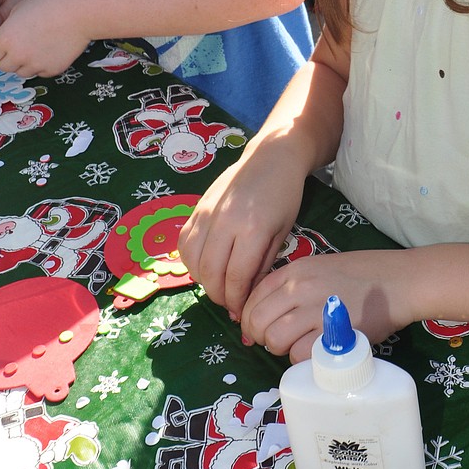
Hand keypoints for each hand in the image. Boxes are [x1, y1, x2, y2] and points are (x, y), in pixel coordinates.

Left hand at [0, 0, 91, 75]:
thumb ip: (6, 29)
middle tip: (20, 44)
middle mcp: (18, 56)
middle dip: (8, 57)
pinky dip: (41, 64)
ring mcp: (36, 65)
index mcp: (5, 39)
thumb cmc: (50, 4)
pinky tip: (50, 49)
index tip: (1, 44)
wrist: (80, 12)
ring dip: (24, 62)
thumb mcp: (19, 9)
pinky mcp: (52, 70)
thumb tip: (2, 43)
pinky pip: (40, 72)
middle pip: (3, 66)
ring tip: (37, 45)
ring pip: (21, 72)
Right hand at [178, 142, 306, 319]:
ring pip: (193, 261)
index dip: (237, 300)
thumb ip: (262, 265)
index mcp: (252, 229)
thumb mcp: (282, 233)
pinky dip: (191, 262)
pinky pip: (184, 244)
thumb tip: (247, 297)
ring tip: (220, 286)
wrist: (271, 156)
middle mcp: (225, 221)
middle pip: (211, 273)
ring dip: (204, 281)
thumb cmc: (285, 195)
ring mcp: (206, 213)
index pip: (236, 277)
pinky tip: (206, 266)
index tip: (242, 312)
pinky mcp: (196, 207)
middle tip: (231, 305)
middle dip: (220, 296)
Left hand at [240, 246, 413, 362]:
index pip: (252, 299)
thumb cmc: (362, 276)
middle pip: (257, 322)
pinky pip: (299, 355)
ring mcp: (315, 309)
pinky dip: (303, 359)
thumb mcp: (319, 268)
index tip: (261, 331)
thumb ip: (292, 287)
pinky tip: (317, 353)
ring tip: (301, 346)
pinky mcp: (332, 332)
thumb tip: (263, 317)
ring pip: (274, 340)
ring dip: (282, 350)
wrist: (398, 281)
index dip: (250, 321)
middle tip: (280, 343)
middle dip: (262, 338)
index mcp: (293, 270)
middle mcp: (299, 287)